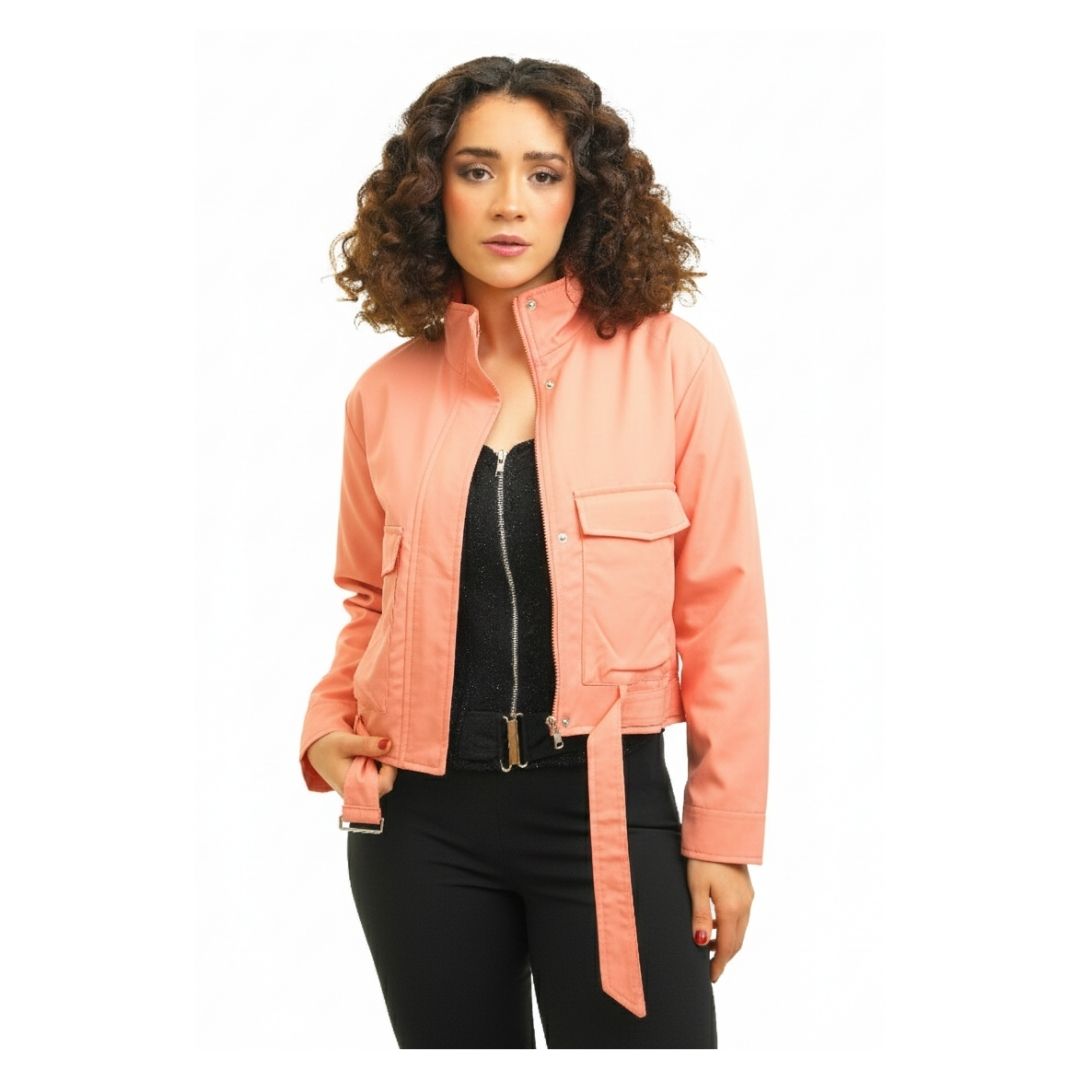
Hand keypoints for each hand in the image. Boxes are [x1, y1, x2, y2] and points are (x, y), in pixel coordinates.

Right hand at [306, 731, 396, 798]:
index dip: (389, 770)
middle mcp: (356, 794)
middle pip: (385, 784)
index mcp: (350, 788)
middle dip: (387, 766)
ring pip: (383, 781)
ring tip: (374, 750)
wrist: (316, 749)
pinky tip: (372, 754)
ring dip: (383, 765)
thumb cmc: (327, 746)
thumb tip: (388, 745)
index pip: (382, 786)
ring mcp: (359, 791)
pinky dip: (379, 766)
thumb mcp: (345, 742)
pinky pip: (377, 778)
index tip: (386, 752)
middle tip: (380, 747)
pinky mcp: (361, 785)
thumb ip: (367, 745)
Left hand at [686, 858, 754, 981]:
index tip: (711, 977)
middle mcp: (745, 906)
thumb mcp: (696, 887)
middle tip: (710, 968)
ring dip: (727, 942)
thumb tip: (701, 943)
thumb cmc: (704, 859)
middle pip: (737, 941)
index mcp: (732, 909)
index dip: (720, 964)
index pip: (728, 946)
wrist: (721, 833)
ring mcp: (748, 897)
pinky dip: (730, 927)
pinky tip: (716, 924)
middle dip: (724, 957)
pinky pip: (741, 916)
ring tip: (709, 947)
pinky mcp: (746, 889)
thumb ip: (700, 916)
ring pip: (740, 929)